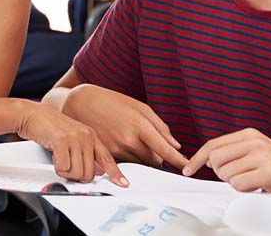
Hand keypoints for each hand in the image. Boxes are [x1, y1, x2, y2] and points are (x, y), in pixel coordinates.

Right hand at [16, 101, 128, 186]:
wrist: (33, 114)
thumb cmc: (50, 127)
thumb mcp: (73, 138)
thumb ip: (87, 152)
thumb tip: (100, 170)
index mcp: (91, 136)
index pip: (107, 158)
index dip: (115, 173)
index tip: (123, 183)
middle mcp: (85, 136)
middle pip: (89, 173)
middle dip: (76, 175)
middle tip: (67, 165)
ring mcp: (74, 137)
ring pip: (77, 172)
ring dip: (66, 172)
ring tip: (60, 159)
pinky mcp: (62, 140)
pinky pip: (64, 167)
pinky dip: (57, 167)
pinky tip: (54, 156)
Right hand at [63, 84, 187, 168]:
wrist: (82, 103)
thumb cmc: (112, 102)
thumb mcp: (139, 107)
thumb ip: (160, 126)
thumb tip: (175, 146)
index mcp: (140, 125)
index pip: (165, 150)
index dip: (179, 160)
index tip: (188, 167)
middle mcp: (129, 140)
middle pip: (155, 160)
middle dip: (158, 155)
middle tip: (151, 141)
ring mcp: (117, 149)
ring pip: (142, 163)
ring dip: (144, 156)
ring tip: (133, 138)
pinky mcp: (108, 156)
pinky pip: (128, 164)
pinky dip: (131, 157)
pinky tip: (124, 142)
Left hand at [183, 128, 270, 207]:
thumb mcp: (258, 153)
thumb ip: (235, 152)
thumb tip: (208, 159)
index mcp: (249, 134)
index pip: (212, 144)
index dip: (197, 159)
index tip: (187, 170)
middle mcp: (253, 140)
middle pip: (215, 159)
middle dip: (220, 174)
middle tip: (238, 179)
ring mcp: (260, 154)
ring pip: (225, 173)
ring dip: (235, 183)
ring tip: (253, 182)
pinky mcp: (266, 171)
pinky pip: (237, 184)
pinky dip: (244, 190)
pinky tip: (258, 187)